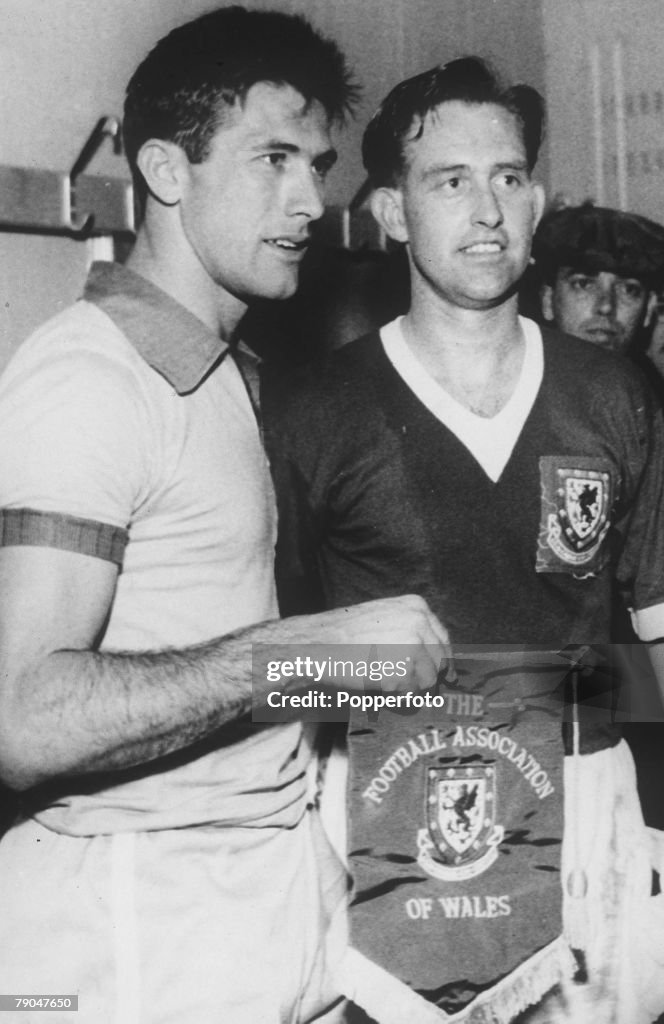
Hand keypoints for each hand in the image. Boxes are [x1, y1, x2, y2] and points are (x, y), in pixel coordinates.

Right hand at [273, 595, 451, 692]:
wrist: (317, 645)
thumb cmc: (343, 634)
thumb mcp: (382, 616)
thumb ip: (410, 628)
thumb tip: (437, 655)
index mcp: (416, 606)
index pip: (443, 638)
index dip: (441, 659)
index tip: (445, 674)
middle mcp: (420, 623)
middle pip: (440, 661)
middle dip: (426, 675)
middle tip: (403, 681)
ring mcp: (414, 646)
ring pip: (429, 680)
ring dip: (411, 686)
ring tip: (384, 679)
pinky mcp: (405, 670)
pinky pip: (413, 693)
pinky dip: (399, 695)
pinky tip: (379, 685)